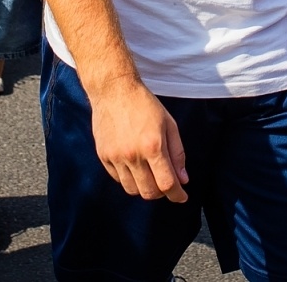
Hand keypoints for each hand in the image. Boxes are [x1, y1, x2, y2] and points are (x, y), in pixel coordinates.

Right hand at [88, 77, 188, 202]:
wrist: (114, 90)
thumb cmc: (145, 105)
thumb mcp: (169, 124)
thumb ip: (177, 154)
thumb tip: (182, 180)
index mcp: (152, 146)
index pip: (166, 183)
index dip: (177, 195)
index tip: (182, 197)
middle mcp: (133, 155)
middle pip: (149, 192)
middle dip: (162, 193)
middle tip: (166, 185)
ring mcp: (116, 157)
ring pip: (132, 189)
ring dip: (145, 188)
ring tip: (150, 175)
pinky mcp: (104, 156)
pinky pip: (118, 179)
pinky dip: (130, 179)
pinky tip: (135, 166)